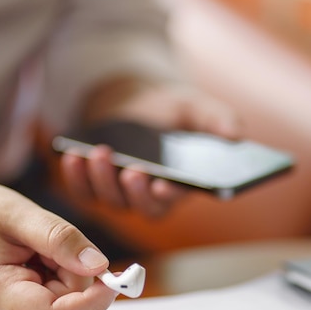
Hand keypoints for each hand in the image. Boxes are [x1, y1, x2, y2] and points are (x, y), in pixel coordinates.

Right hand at [0, 170, 117, 309]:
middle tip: (56, 243)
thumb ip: (62, 239)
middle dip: (76, 274)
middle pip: (65, 308)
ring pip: (64, 302)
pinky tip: (36, 256)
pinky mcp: (15, 309)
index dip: (91, 304)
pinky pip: (54, 296)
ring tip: (36, 246)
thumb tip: (99, 266)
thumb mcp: (21, 213)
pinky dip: (57, 274)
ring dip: (65, 272)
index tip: (114, 279)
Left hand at [60, 83, 241, 216]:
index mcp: (179, 184)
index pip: (177, 198)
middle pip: (143, 207)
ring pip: (112, 200)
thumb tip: (236, 133)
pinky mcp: (93, 186)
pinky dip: (76, 177)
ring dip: (104, 180)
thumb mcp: (194, 108)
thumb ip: (215, 120)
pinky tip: (74, 155)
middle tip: (133, 170)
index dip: (170, 196)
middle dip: (136, 191)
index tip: (164, 186)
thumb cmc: (169, 110)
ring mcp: (120, 193)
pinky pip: (83, 191)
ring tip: (100, 153)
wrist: (134, 102)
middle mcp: (150, 196)